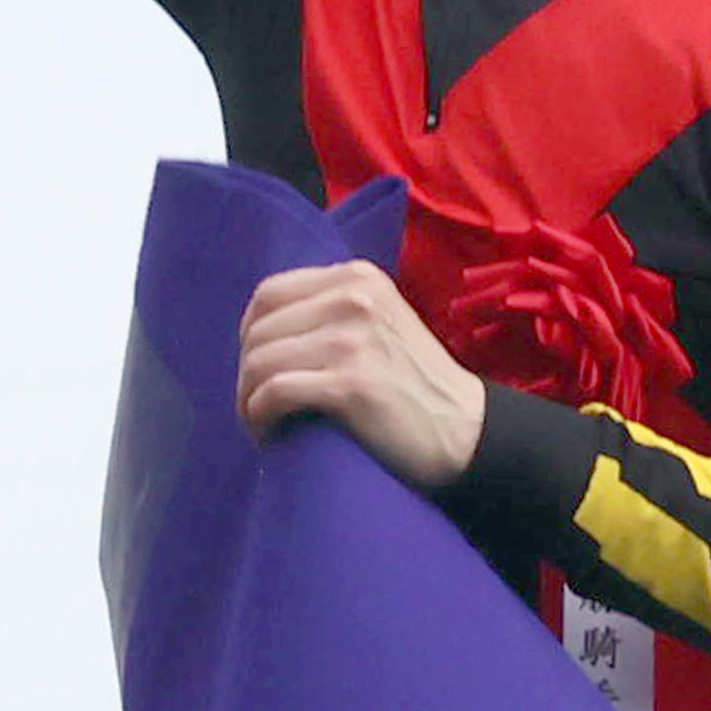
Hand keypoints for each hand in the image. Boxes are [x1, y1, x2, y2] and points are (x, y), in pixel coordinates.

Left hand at [238, 263, 488, 491]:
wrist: (465, 429)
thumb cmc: (415, 381)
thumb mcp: (378, 321)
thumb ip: (330, 310)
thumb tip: (261, 329)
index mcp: (356, 278)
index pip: (269, 294)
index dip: (249, 334)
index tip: (256, 368)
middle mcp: (353, 299)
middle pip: (258, 329)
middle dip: (245, 372)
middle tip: (255, 404)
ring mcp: (352, 340)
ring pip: (261, 362)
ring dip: (247, 399)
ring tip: (260, 422)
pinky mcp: (350, 384)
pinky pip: (275, 393)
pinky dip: (259, 416)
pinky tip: (269, 433)